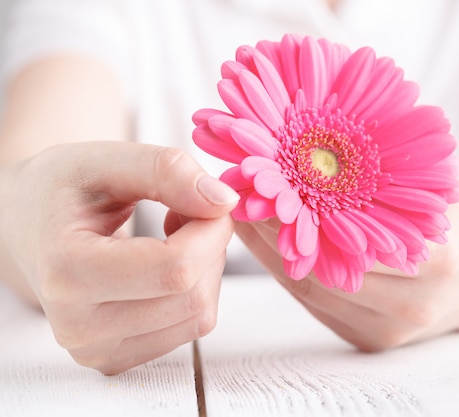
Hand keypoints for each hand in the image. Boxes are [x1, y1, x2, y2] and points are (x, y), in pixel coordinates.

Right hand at [0, 141, 238, 373]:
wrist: (27, 226)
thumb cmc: (62, 189)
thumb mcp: (105, 160)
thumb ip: (165, 170)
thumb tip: (225, 202)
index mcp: (67, 272)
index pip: (175, 268)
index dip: (212, 230)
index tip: (212, 200)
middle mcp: (78, 326)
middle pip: (193, 295)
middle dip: (211, 246)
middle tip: (188, 210)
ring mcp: (97, 350)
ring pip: (200, 315)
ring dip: (207, 268)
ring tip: (174, 235)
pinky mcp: (117, 358)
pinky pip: (191, 327)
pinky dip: (196, 290)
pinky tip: (169, 264)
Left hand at [236, 191, 458, 350]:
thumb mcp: (439, 190)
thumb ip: (387, 179)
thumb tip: (317, 149)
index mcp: (437, 259)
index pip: (346, 237)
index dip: (295, 212)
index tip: (260, 180)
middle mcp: (412, 303)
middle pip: (318, 272)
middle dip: (271, 236)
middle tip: (240, 198)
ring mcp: (391, 329)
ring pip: (310, 293)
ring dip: (272, 256)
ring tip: (246, 219)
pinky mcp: (374, 340)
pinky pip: (319, 305)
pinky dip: (291, 274)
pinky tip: (273, 247)